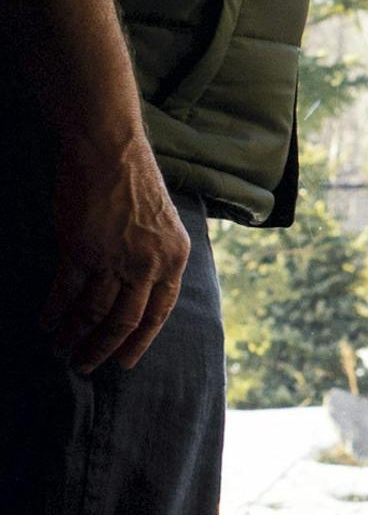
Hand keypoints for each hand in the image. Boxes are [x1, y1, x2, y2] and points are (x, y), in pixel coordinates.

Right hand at [42, 134, 192, 371]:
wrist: (108, 149)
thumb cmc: (133, 180)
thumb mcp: (164, 224)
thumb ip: (158, 257)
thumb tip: (144, 285)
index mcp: (174, 260)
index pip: (158, 314)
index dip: (140, 342)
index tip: (125, 362)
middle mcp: (149, 265)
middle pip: (126, 322)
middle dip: (105, 349)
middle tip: (87, 366)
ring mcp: (115, 259)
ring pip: (95, 313)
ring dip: (76, 335)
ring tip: (62, 350)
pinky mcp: (81, 250)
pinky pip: (67, 293)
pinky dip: (56, 313)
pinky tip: (46, 324)